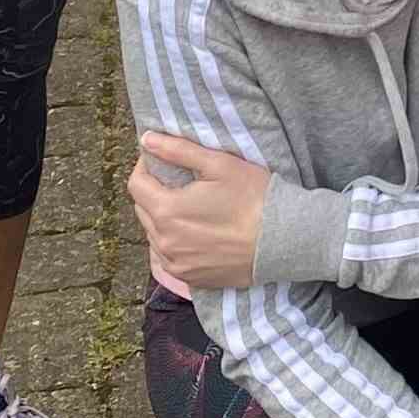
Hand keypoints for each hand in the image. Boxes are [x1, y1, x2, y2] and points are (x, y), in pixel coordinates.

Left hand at [127, 130, 276, 290]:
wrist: (282, 241)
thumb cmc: (253, 198)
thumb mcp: (218, 164)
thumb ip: (178, 150)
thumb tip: (147, 139)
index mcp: (166, 210)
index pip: (136, 184)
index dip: (146, 166)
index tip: (161, 159)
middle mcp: (164, 241)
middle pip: (143, 209)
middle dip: (155, 192)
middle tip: (180, 182)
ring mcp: (176, 263)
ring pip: (154, 234)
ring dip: (164, 218)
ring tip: (191, 208)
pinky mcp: (190, 278)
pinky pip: (169, 257)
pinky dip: (175, 242)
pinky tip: (197, 233)